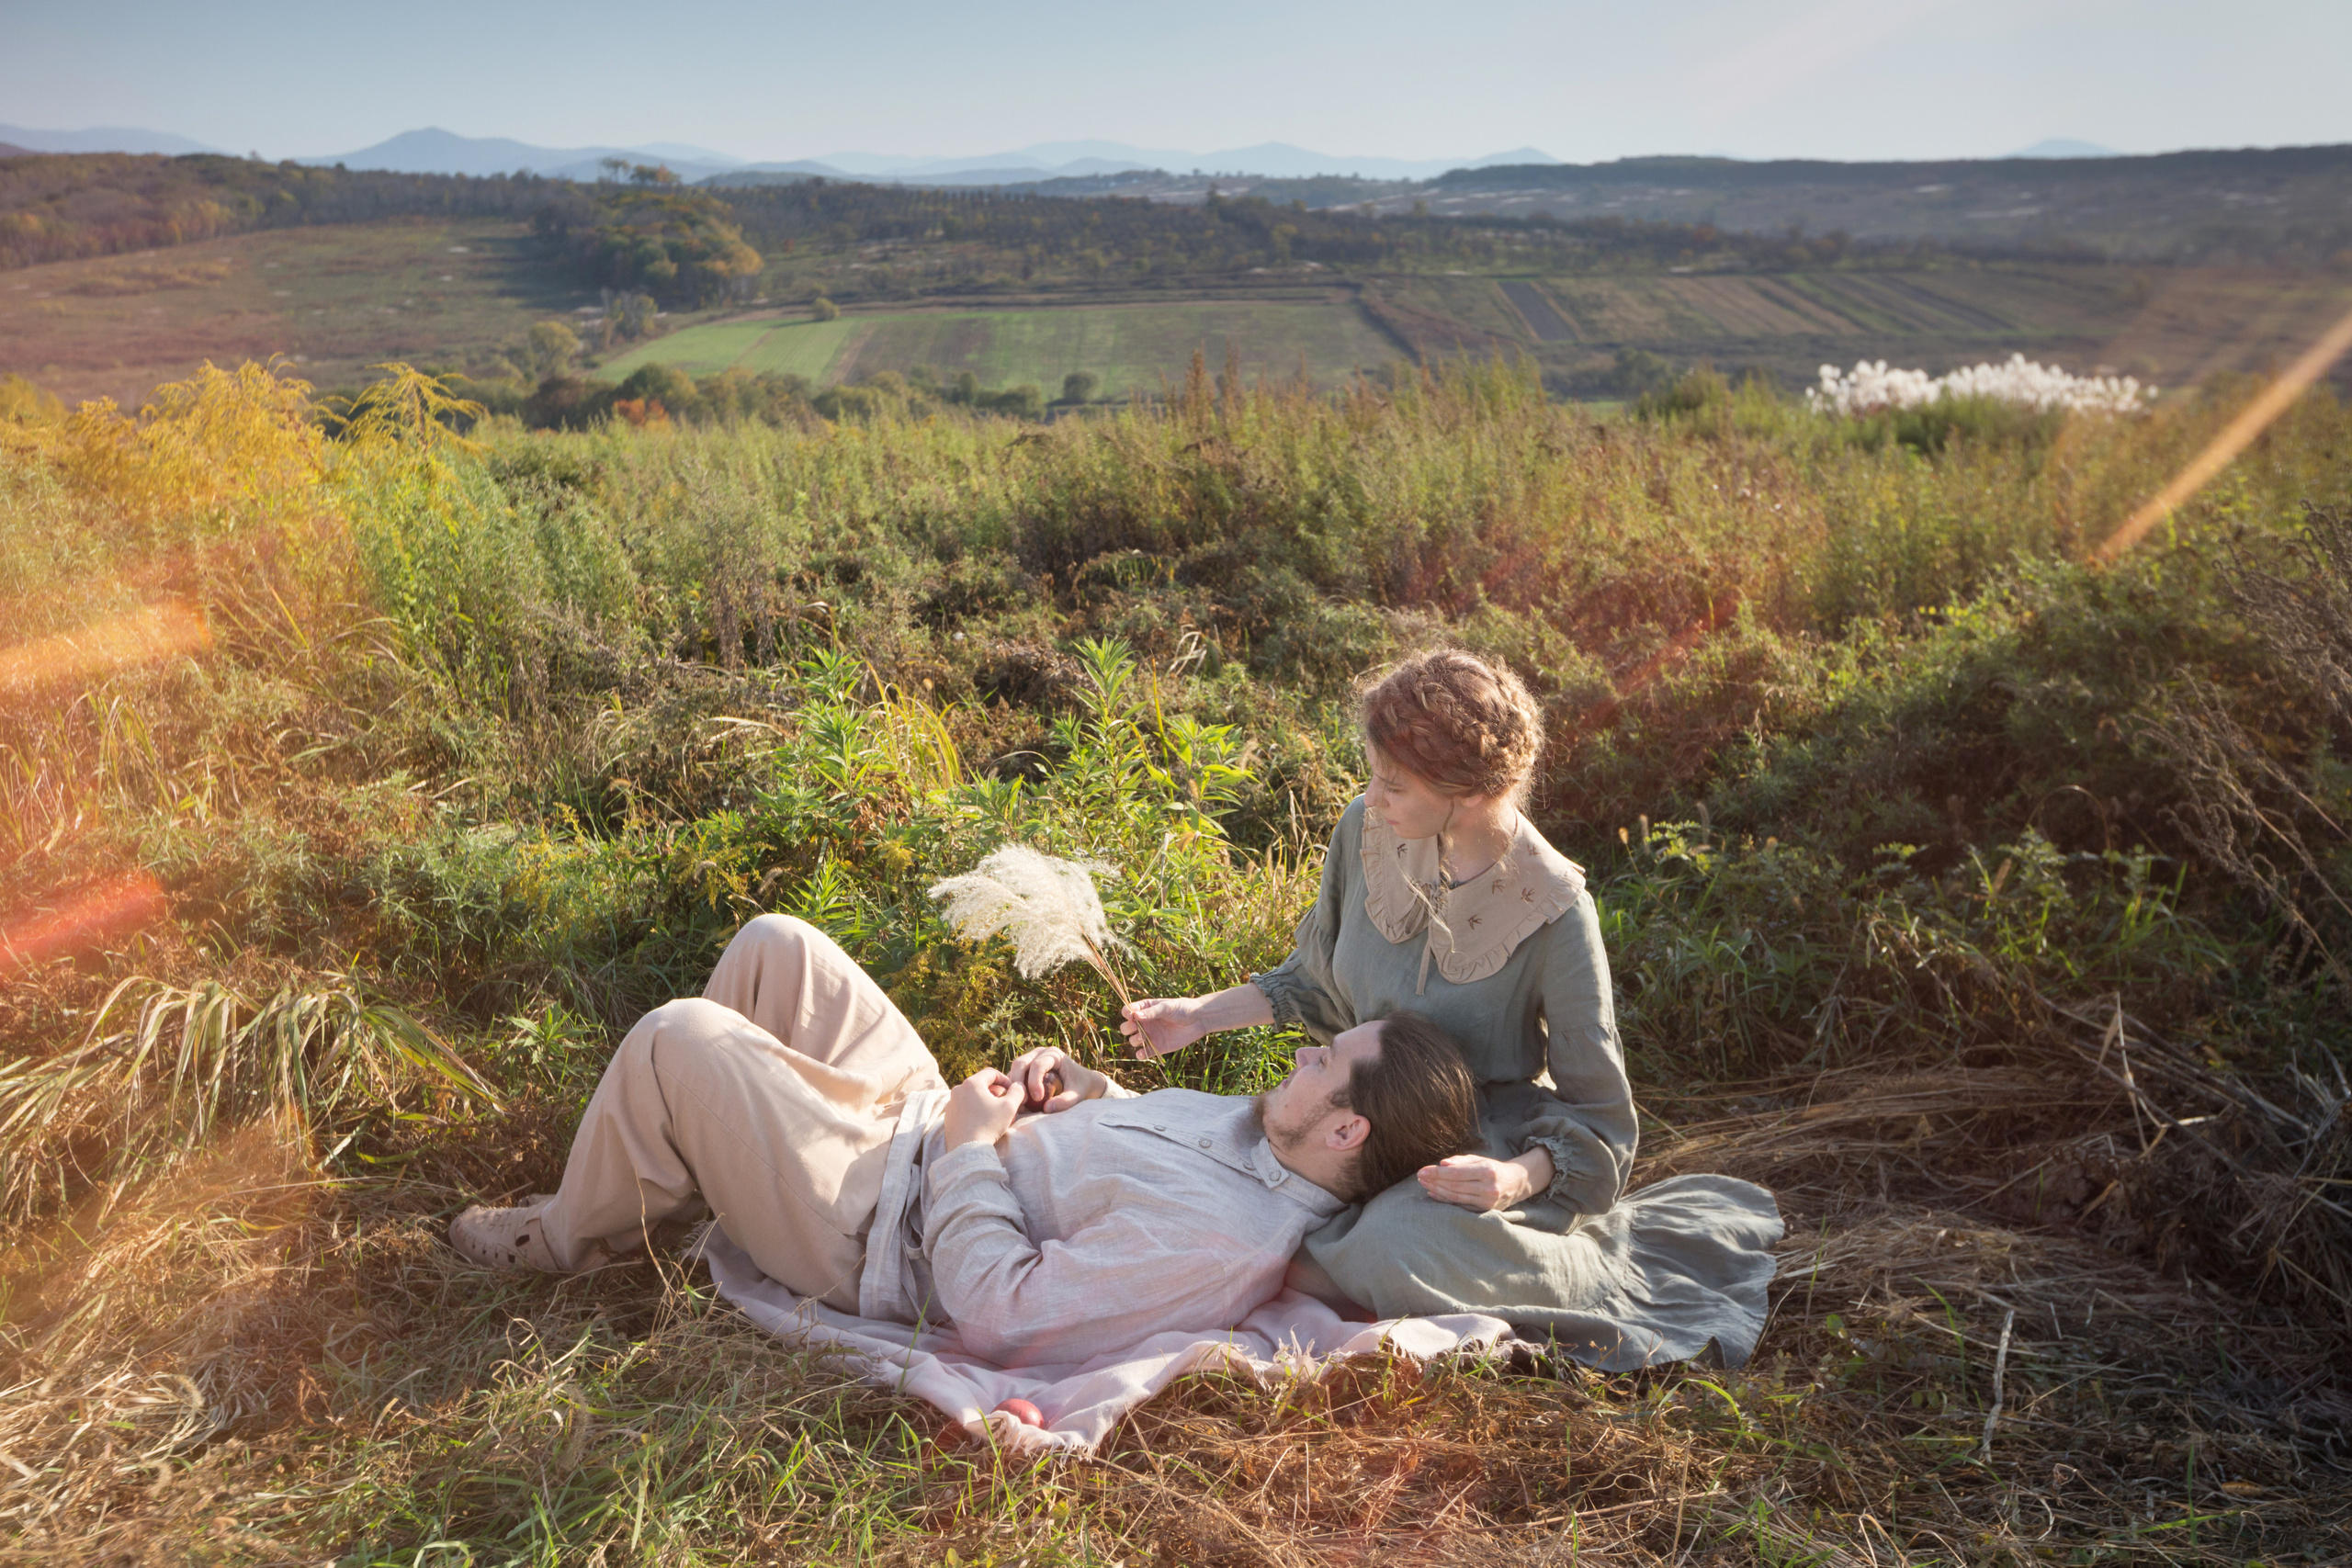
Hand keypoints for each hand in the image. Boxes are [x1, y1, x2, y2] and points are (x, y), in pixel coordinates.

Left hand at [942, 1068, 1022, 1150]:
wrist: (967, 1149)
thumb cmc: (988, 1126)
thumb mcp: (1009, 1107)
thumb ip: (1017, 1092)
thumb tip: (1018, 1086)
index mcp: (972, 1083)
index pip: (991, 1073)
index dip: (1005, 1080)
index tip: (1012, 1090)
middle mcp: (958, 1089)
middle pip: (981, 1084)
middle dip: (996, 1092)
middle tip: (1006, 1103)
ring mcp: (951, 1103)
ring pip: (973, 1096)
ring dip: (986, 1101)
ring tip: (996, 1113)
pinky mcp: (949, 1115)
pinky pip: (965, 1107)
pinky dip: (975, 1109)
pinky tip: (983, 1121)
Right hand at [1006, 1045, 1110, 1111]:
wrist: (1082, 1081)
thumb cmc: (1080, 1086)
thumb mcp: (1077, 1095)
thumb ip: (1065, 1101)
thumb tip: (1047, 1108)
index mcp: (1054, 1054)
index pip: (1038, 1065)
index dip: (1034, 1082)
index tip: (1038, 1099)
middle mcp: (1040, 1053)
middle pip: (1020, 1063)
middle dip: (1017, 1083)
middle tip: (1022, 1103)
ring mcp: (1031, 1058)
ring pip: (1015, 1068)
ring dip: (1013, 1086)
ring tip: (1020, 1104)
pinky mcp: (1026, 1067)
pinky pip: (1015, 1074)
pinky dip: (1013, 1087)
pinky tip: (1018, 1101)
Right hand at [1119, 997, 1206, 1058]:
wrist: (1198, 1020)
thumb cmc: (1183, 1009)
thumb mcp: (1167, 1007)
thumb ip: (1152, 1012)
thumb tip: (1135, 1015)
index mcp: (1145, 1009)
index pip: (1128, 1011)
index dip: (1126, 1013)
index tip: (1131, 1015)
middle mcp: (1144, 1023)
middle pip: (1126, 1027)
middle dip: (1127, 1028)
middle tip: (1135, 1026)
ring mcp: (1150, 1035)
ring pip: (1133, 1040)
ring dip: (1134, 1040)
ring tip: (1143, 1037)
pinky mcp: (1157, 1047)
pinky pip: (1143, 1053)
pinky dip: (1140, 1054)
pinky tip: (1143, 1053)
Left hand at [1417, 1150, 1551, 1211]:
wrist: (1516, 1184)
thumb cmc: (1494, 1168)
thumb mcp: (1480, 1159)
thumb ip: (1461, 1161)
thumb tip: (1442, 1164)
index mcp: (1488, 1171)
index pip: (1457, 1173)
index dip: (1437, 1173)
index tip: (1422, 1170)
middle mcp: (1489, 1188)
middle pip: (1455, 1186)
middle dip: (1435, 1182)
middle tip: (1420, 1177)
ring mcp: (1487, 1203)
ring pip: (1456, 1198)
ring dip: (1437, 1192)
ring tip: (1424, 1184)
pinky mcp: (1484, 1212)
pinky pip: (1460, 1206)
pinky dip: (1445, 1201)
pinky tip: (1434, 1195)